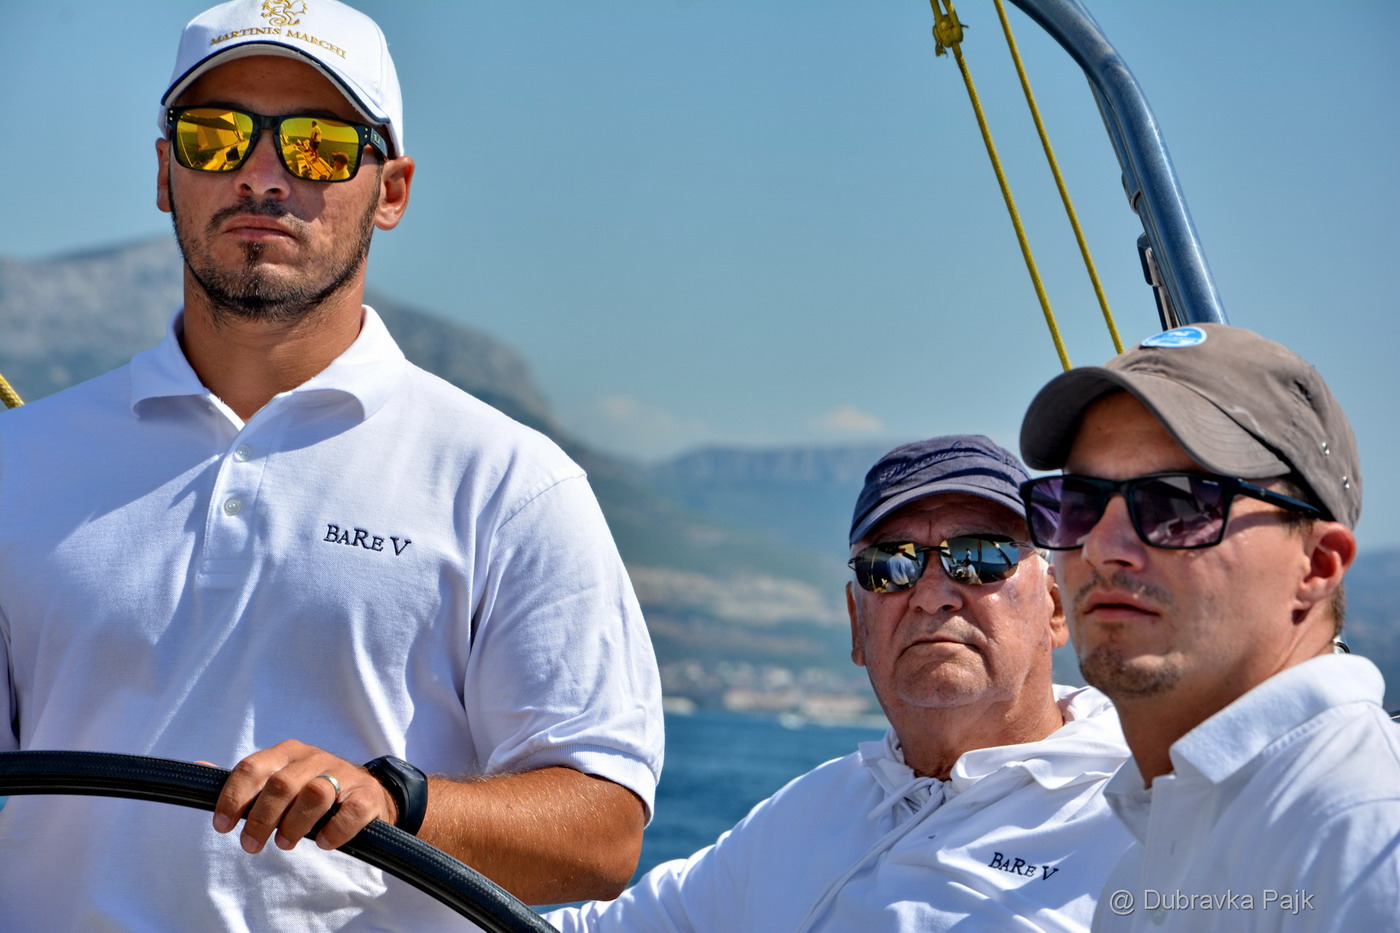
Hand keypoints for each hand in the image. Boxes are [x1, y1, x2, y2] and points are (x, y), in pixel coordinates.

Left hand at [210, 740, 399, 852]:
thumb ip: (245, 779)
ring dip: (295, 824)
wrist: (368, 792)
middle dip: (261, 818)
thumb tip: (200, 767)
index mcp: (287, 753)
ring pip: (316, 793)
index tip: (222, 826)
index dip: (234, 797)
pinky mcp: (367, 796)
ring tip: (285, 844)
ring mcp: (344, 774)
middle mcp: (315, 758)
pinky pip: (351, 810)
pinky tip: (323, 842)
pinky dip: (335, 829)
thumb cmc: (311, 789)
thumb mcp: (279, 777)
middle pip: (282, 783)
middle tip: (251, 846)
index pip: (253, 766)